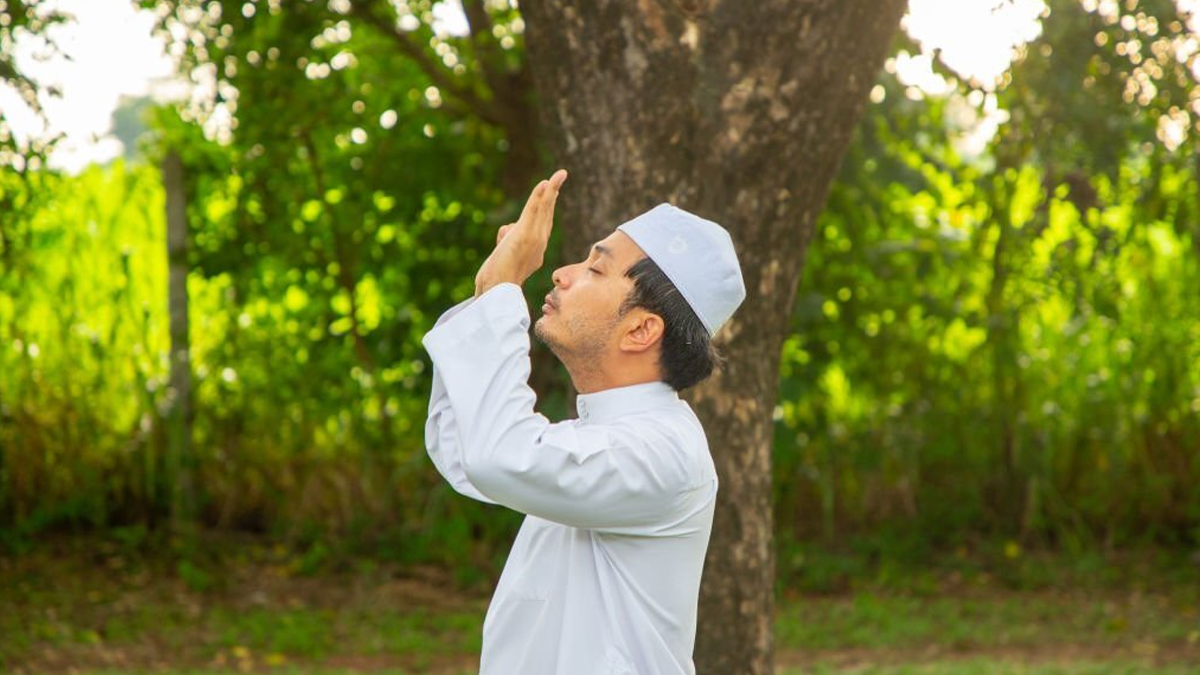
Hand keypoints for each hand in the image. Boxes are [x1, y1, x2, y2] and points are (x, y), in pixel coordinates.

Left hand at [475, 169, 567, 296]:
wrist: (496, 291)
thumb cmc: (496, 279)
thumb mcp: (504, 255)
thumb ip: (508, 240)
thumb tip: (506, 231)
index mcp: (537, 249)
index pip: (544, 222)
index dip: (549, 204)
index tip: (552, 190)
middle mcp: (539, 243)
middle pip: (547, 212)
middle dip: (554, 192)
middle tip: (561, 174)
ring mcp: (534, 239)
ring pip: (544, 209)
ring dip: (551, 189)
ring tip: (559, 174)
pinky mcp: (525, 236)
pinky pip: (534, 211)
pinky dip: (540, 196)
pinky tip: (545, 183)